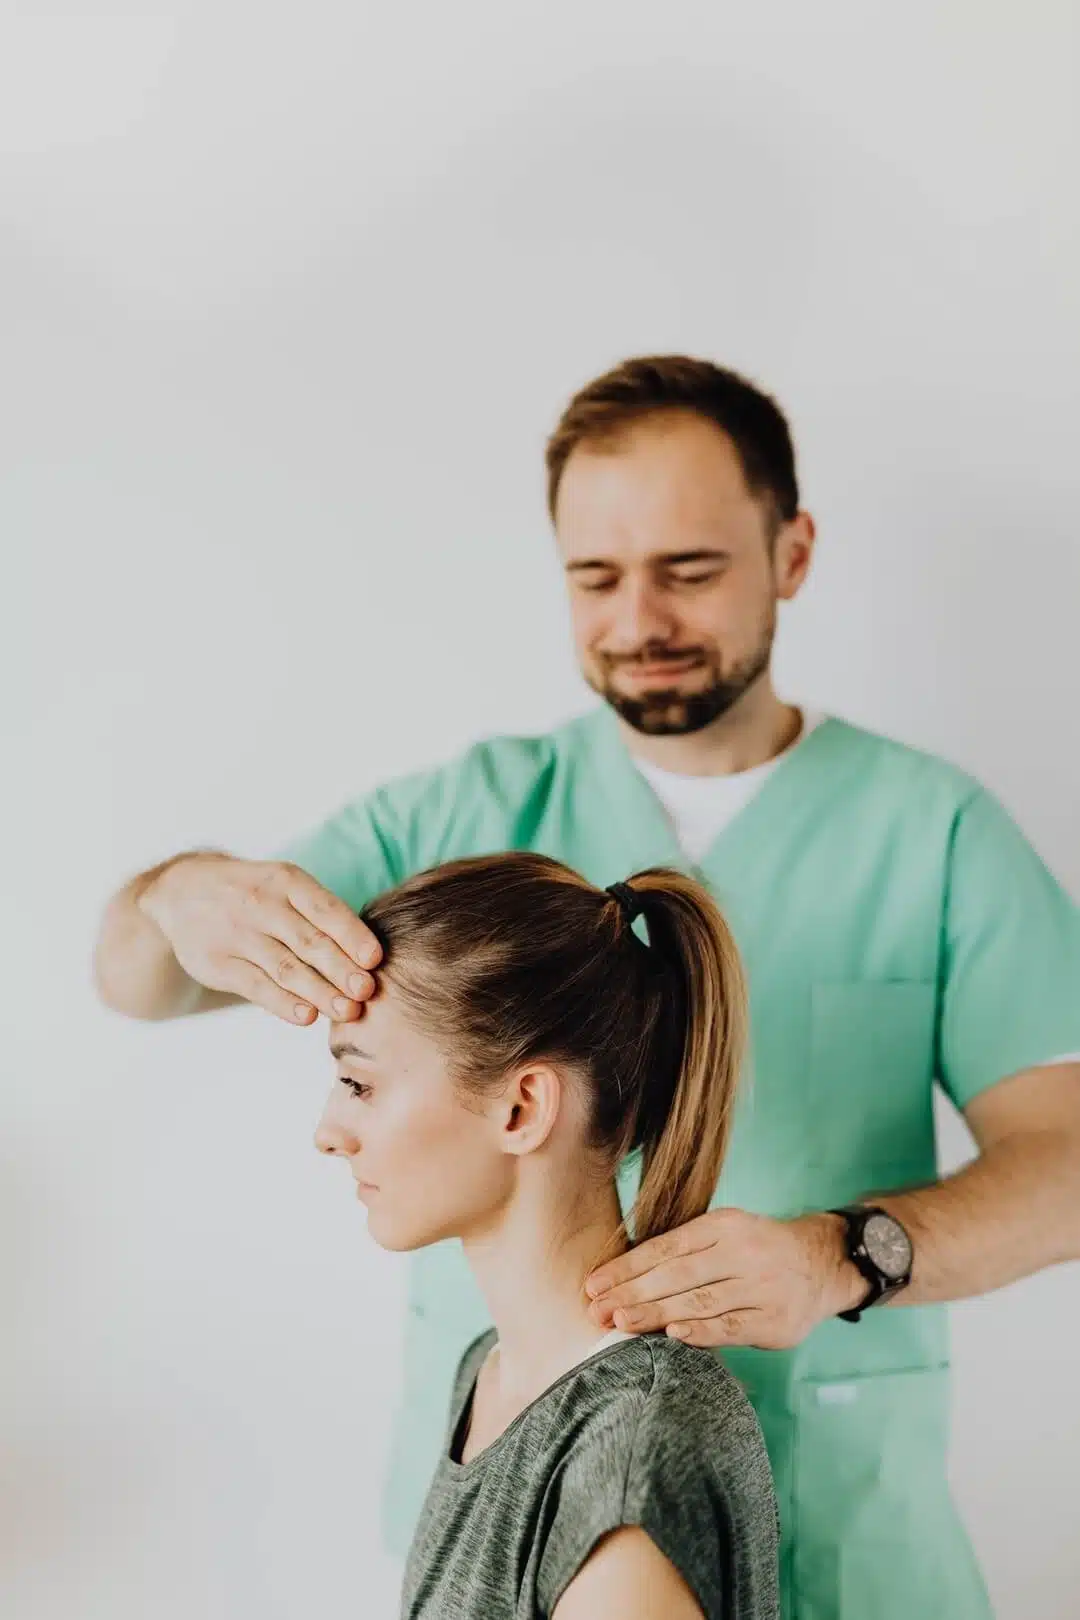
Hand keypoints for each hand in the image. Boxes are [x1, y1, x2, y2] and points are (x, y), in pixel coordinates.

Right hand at [139, 854, 380, 1025]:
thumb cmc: (257, 894)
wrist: (182, 892)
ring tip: (348, 1011)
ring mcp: (238, 935)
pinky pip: (257, 986)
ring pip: (286, 967)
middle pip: (308, 941)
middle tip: (367, 992)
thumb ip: (321, 915)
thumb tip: (370, 958)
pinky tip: (307, 1017)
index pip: (325, 909)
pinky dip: (284, 1003)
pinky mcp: (219, 964)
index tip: (375, 959)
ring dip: (320, 992)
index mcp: (287, 881)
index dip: (351, 935)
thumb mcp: (284, 886)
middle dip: (341, 969)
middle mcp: (262, 905)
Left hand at [584, 1209, 868, 1349]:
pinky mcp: (775, 1320)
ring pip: (700, 1301)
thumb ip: (685, 1249)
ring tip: (620, 1323)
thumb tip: (623, 1274)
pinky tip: (673, 1336)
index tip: (593, 1284)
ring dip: (656, 1314)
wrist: (820, 1263)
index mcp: (722, 1226)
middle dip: (632, 1292)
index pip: (665, 1247)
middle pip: (677, 1274)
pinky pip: (732, 1326)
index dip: (627, 1267)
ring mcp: (761, 1286)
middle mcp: (742, 1252)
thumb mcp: (725, 1233)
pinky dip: (701, 1332)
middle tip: (596, 1308)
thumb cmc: (756, 1251)